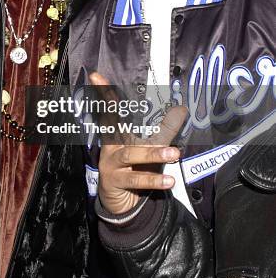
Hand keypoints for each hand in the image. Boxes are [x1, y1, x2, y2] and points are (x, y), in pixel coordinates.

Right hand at [90, 71, 187, 214]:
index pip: (110, 110)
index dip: (104, 92)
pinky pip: (135, 179)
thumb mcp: (148, 147)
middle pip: (115, 126)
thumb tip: (181, 109)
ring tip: (174, 154)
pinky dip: (154, 180)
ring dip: (153, 153)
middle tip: (154, 109)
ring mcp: (110, 163)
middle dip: (119, 111)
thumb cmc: (133, 168)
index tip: (96, 75)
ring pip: (130, 154)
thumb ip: (164, 129)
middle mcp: (110, 145)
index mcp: (115, 133)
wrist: (119, 202)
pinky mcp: (114, 181)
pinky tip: (169, 181)